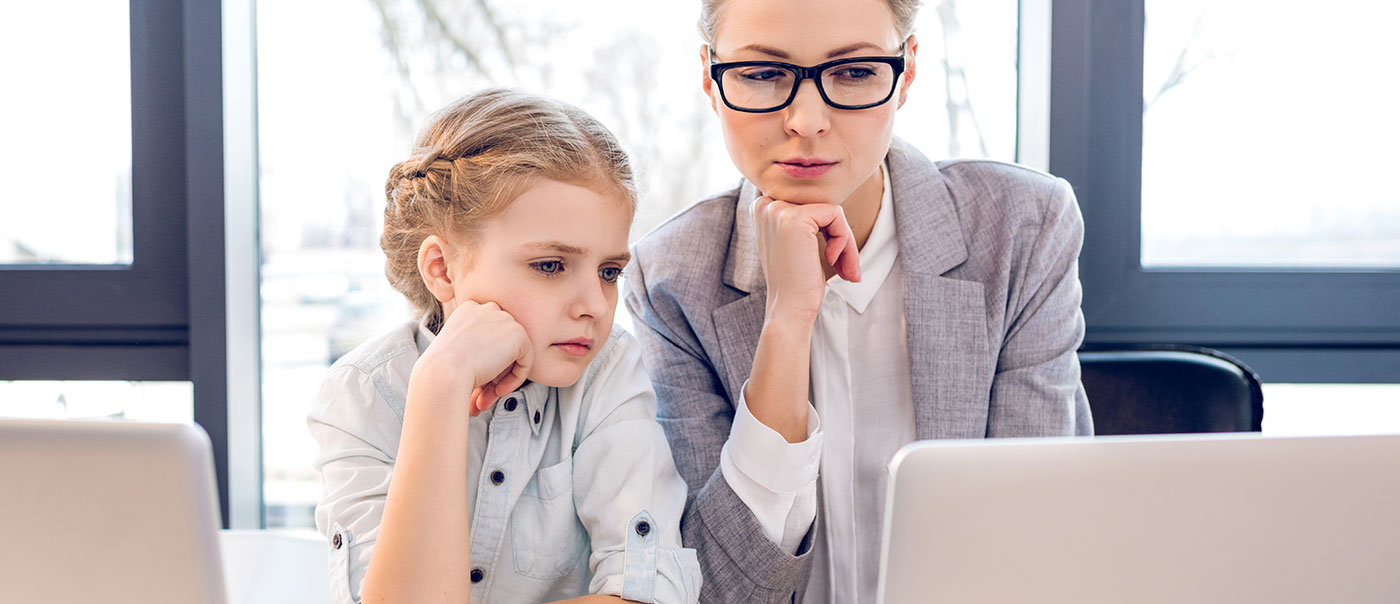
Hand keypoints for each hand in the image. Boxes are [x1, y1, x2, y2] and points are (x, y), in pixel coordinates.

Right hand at [412, 300, 533, 416]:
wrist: (443, 372)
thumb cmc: (442, 370)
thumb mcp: (456, 354)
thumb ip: (477, 352)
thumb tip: (492, 365)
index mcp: (468, 310)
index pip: (487, 336)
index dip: (483, 362)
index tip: (474, 381)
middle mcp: (487, 308)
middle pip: (501, 344)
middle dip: (494, 373)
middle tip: (481, 396)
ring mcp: (504, 318)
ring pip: (514, 353)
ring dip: (503, 378)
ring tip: (487, 397)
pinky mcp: (518, 333)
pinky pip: (526, 360)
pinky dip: (516, 379)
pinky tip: (498, 390)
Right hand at [751, 194, 860, 323]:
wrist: (789, 309)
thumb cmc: (798, 282)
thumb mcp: (797, 243)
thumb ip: (806, 219)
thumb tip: (834, 203)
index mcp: (763, 208)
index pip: (811, 204)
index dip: (827, 231)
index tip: (832, 258)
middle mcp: (765, 204)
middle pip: (822, 205)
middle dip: (840, 236)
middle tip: (845, 266)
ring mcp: (778, 210)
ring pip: (832, 211)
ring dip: (845, 241)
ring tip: (843, 267)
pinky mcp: (795, 218)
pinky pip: (837, 214)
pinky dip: (844, 240)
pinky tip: (831, 260)